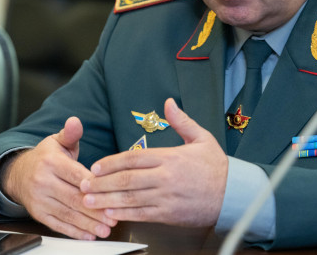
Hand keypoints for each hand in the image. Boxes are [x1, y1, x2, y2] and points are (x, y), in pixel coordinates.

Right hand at [0, 117, 116, 239]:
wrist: (19, 173)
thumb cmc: (46, 157)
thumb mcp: (58, 141)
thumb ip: (71, 134)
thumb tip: (75, 121)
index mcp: (51, 162)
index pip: (75, 174)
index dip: (92, 185)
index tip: (110, 191)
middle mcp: (43, 182)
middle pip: (73, 197)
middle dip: (95, 209)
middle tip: (114, 217)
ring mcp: (39, 200)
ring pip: (67, 214)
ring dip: (88, 223)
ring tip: (106, 229)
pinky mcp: (38, 214)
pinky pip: (58, 225)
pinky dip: (74, 232)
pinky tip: (89, 235)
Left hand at [80, 98, 228, 226]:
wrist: (233, 194)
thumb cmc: (217, 167)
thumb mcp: (202, 138)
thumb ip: (182, 121)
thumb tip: (169, 102)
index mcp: (170, 157)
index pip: (133, 158)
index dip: (111, 162)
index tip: (95, 166)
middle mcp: (165, 177)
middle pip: (126, 179)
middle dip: (101, 183)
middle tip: (83, 184)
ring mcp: (165, 197)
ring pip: (129, 198)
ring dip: (106, 200)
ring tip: (88, 201)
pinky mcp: (168, 214)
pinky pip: (140, 214)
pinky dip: (123, 214)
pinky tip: (109, 214)